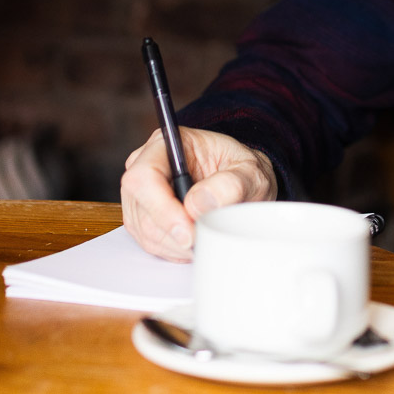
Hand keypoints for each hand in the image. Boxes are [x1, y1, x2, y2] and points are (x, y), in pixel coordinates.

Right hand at [119, 127, 277, 261]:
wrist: (244, 185)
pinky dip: (175, 249)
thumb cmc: (243, 172)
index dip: (162, 207)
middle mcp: (146, 166)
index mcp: (168, 144)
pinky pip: (150, 242)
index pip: (145, 176)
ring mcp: (141, 194)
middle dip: (174, 231)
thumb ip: (230, 184)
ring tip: (206, 235)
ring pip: (145, 230)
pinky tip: (196, 240)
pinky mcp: (143, 218)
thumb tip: (198, 204)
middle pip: (142, 207)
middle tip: (205, 237)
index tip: (189, 229)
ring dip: (177, 243)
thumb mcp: (251, 172)